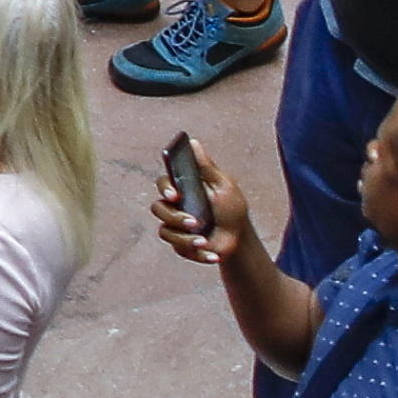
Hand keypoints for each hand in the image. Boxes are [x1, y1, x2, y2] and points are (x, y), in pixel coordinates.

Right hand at [152, 140, 244, 265]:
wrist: (239, 237)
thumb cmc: (231, 207)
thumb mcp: (223, 185)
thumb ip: (207, 167)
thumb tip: (193, 143)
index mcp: (182, 189)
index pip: (163, 184)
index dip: (165, 189)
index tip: (176, 195)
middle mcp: (174, 207)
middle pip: (158, 209)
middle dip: (176, 218)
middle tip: (196, 223)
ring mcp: (175, 227)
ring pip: (165, 232)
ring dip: (186, 239)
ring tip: (205, 241)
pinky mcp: (181, 245)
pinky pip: (180, 250)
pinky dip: (198, 254)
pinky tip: (213, 255)